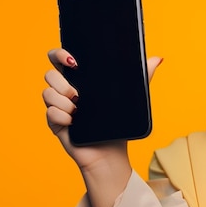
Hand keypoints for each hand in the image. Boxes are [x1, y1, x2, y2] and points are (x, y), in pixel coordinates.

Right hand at [42, 48, 162, 169]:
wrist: (112, 152)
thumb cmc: (118, 124)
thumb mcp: (131, 97)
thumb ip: (143, 76)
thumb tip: (158, 58)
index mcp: (80, 80)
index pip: (60, 59)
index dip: (59, 54)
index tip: (74, 61)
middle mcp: (66, 91)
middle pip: (50, 74)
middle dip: (62, 81)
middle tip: (78, 93)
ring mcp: (59, 107)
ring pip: (47, 93)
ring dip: (64, 101)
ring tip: (79, 110)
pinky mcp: (55, 124)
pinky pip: (49, 114)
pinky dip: (61, 116)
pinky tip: (74, 122)